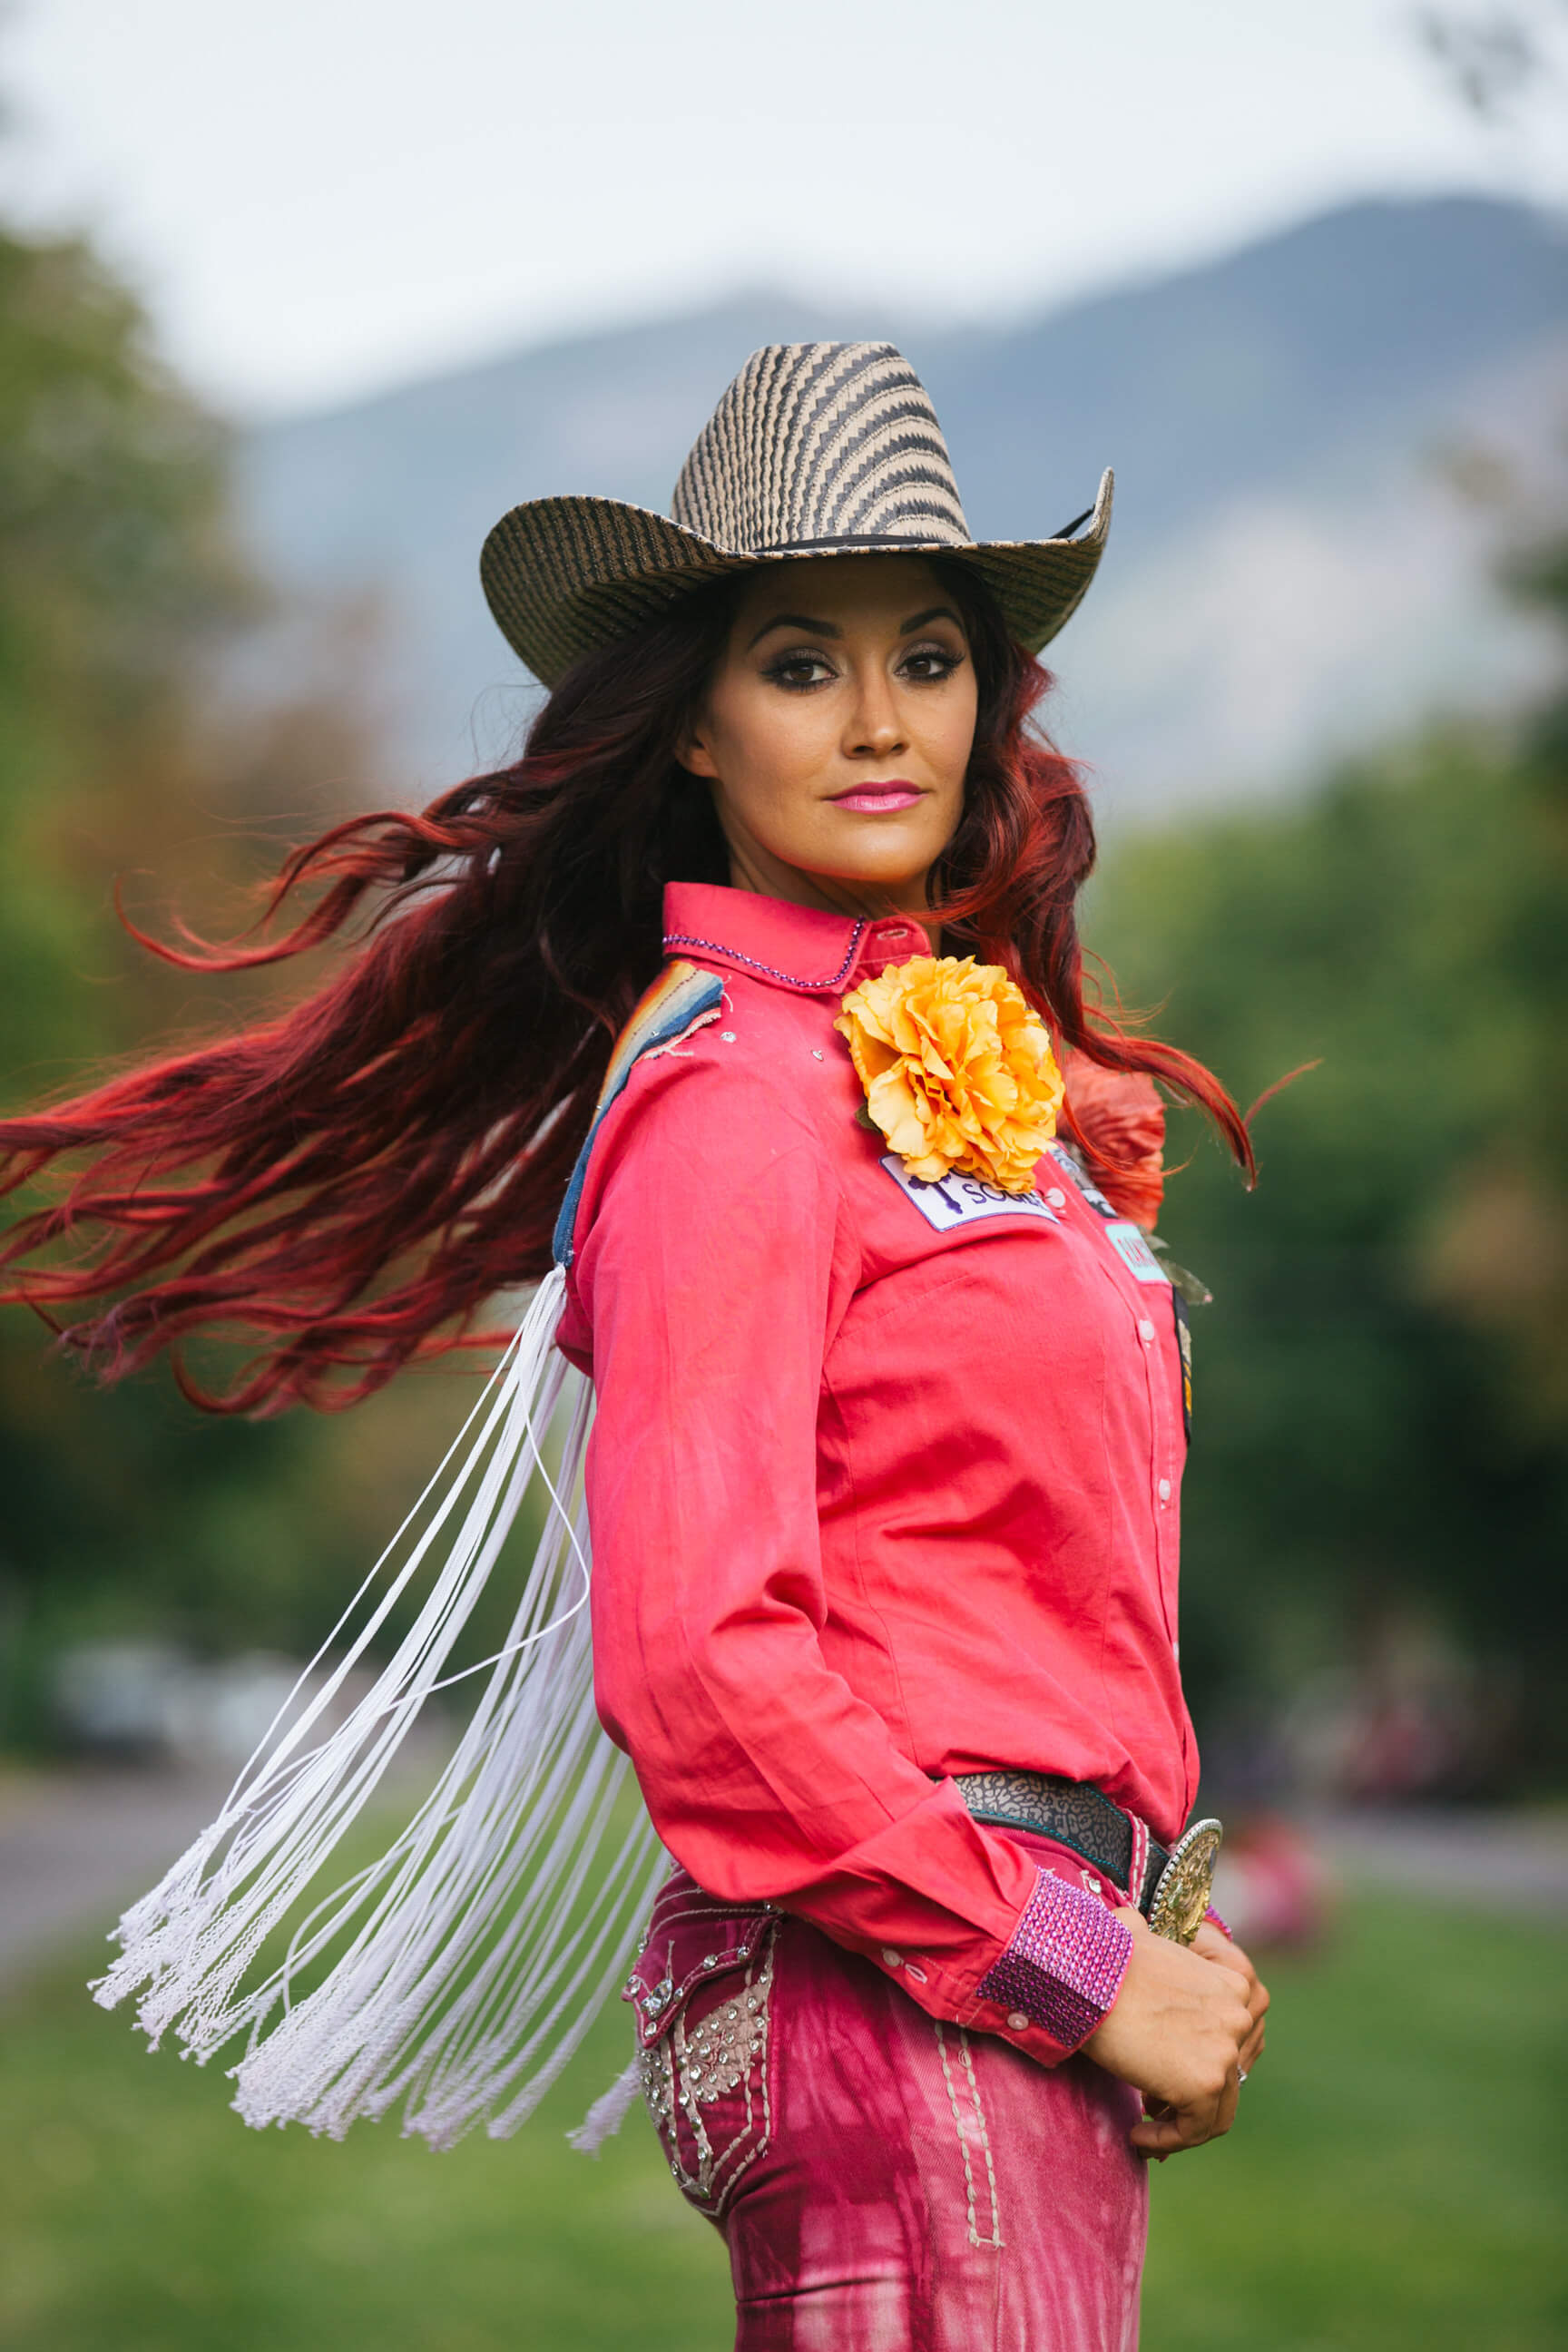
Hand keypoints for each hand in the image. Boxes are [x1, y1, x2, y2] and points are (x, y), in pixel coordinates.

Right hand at [1081, 1908, 1253, 2155]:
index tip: (1177, 2069)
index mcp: (1234, 1982)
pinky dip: (1168, 2140)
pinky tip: (1137, 2135)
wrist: (1087, 1977)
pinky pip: (1195, 2130)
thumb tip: (1132, 1923)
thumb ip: (1150, 1935)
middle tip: (1157, 2096)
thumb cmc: (1102, 1957)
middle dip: (1196, 2090)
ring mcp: (1227, 2050)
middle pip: (1232, 2075)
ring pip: (1218, 2109)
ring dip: (1183, 2120)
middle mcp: (1240, 2016)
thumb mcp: (1141, 1936)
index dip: (1212, 2058)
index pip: (1242, 2036)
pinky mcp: (1205, 2083)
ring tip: (1147, 2119)